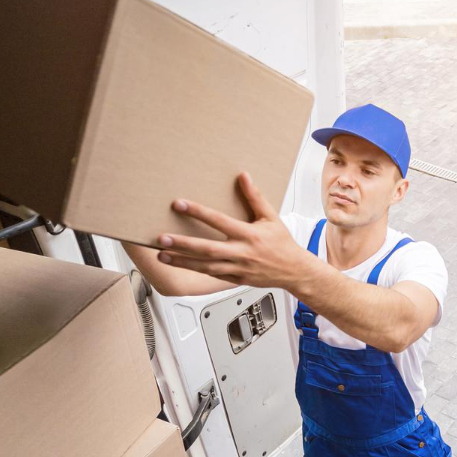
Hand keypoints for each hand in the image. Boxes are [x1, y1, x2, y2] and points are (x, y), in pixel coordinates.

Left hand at [156, 172, 319, 292]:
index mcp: (249, 235)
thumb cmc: (282, 244)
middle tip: (162, 239)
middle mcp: (241, 253)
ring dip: (182, 261)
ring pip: (205, 267)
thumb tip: (244, 177)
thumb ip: (255, 197)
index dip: (198, 212)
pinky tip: (180, 266)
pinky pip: (212, 276)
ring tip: (161, 256)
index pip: (219, 221)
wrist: (294, 271)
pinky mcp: (235, 279)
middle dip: (182, 244)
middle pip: (207, 249)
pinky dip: (195, 271)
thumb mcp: (271, 217)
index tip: (179, 204)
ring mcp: (237, 268)